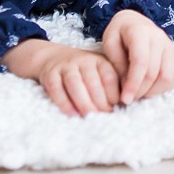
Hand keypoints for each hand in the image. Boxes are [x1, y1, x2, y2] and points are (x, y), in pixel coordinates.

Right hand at [1, 39, 119, 116]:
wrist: (53, 57)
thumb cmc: (83, 71)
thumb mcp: (98, 71)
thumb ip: (110, 84)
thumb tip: (124, 102)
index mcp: (99, 60)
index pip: (109, 77)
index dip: (114, 94)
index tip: (116, 107)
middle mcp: (83, 60)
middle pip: (92, 81)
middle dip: (100, 101)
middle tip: (104, 116)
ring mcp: (66, 67)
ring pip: (75, 84)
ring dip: (83, 102)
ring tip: (90, 116)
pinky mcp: (50, 74)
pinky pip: (57, 89)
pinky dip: (64, 103)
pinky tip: (72, 114)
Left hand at [100, 10, 173, 104]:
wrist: (134, 22)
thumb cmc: (119, 34)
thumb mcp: (109, 43)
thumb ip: (117, 63)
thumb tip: (127, 85)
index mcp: (140, 32)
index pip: (141, 61)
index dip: (133, 83)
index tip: (125, 99)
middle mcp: (159, 38)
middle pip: (154, 72)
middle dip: (140, 90)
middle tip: (128, 97)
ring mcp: (170, 47)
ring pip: (168, 77)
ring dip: (153, 91)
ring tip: (139, 91)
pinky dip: (164, 87)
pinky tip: (150, 87)